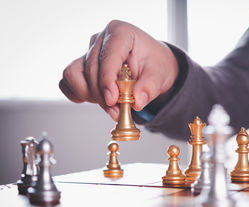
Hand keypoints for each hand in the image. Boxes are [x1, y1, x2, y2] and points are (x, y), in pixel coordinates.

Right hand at [59, 20, 177, 120]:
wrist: (152, 66)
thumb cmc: (155, 65)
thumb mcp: (160, 75)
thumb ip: (150, 88)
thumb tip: (137, 101)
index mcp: (121, 33)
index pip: (107, 57)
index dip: (107, 81)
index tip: (112, 100)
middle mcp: (101, 39)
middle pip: (91, 69)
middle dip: (102, 95)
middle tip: (117, 111)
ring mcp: (89, 51)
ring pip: (73, 75)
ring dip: (89, 95)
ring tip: (110, 104)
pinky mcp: (82, 65)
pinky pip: (68, 81)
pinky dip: (79, 94)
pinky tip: (97, 99)